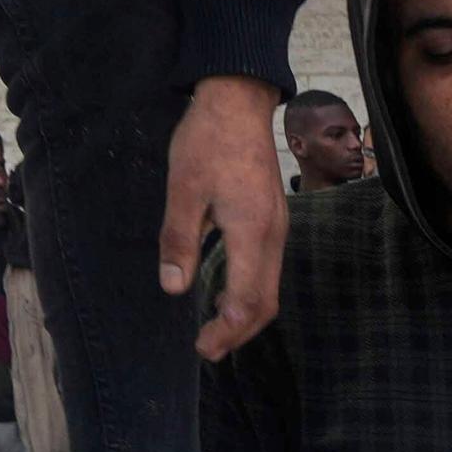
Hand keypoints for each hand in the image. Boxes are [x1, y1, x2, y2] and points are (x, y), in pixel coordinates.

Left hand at [165, 75, 288, 361]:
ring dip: (245, 316)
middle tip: (208, 350)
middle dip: (238, 332)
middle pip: (265, 302)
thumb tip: (174, 288)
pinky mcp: (274, 221)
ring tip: (217, 332)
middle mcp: (273, 236)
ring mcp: (278, 228)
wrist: (238, 102)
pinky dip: (250, 294)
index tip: (202, 347)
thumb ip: (179, 240)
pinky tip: (227, 296)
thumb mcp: (182, 189)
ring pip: (270, 289)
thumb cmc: (207, 141)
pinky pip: (269, 271)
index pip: (245, 298)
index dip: (225, 329)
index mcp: (251, 231)